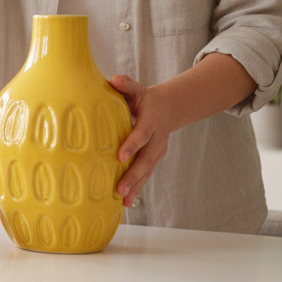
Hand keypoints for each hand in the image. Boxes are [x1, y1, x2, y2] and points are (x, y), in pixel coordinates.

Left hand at [108, 75, 178, 207]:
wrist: (167, 108)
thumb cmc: (143, 98)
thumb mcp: (136, 89)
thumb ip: (126, 84)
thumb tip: (114, 80)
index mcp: (152, 119)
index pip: (142, 133)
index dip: (132, 144)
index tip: (120, 156)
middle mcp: (157, 138)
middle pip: (147, 158)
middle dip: (134, 174)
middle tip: (120, 188)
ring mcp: (157, 151)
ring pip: (148, 170)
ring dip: (136, 186)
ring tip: (124, 200)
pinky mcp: (154, 159)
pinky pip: (146, 175)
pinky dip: (138, 188)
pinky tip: (126, 202)